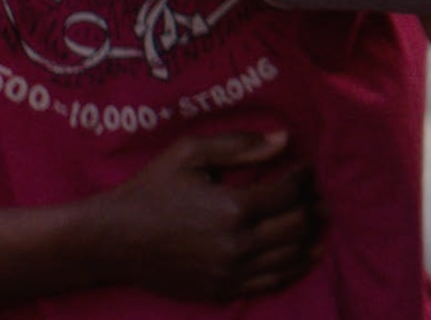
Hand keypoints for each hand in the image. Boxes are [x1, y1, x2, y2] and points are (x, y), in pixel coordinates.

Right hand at [83, 130, 321, 300]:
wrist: (112, 240)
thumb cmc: (150, 190)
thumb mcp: (188, 153)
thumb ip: (239, 145)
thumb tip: (285, 139)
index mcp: (232, 208)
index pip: (289, 192)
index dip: (304, 177)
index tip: (305, 167)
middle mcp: (237, 245)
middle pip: (298, 225)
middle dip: (312, 204)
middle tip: (316, 193)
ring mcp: (231, 272)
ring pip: (292, 255)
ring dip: (311, 235)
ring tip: (318, 218)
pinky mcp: (222, 290)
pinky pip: (273, 282)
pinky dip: (296, 267)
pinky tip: (309, 254)